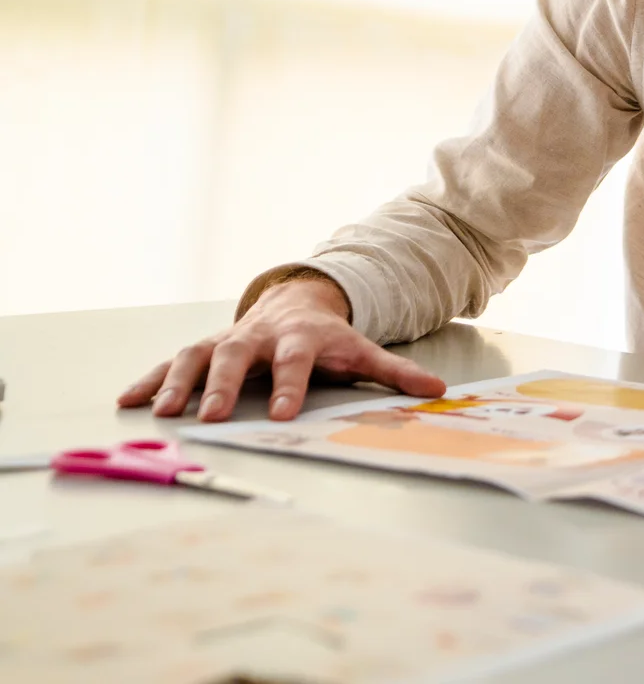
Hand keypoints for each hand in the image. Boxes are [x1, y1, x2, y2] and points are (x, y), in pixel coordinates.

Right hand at [117, 275, 445, 421]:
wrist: (298, 301)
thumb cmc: (329, 337)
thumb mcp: (362, 351)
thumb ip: (397, 372)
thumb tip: (439, 390)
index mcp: (301, 338)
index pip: (296, 361)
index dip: (289, 385)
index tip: (280, 413)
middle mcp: (259, 335)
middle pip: (237, 355)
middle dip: (222, 385)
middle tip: (210, 416)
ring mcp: (228, 338)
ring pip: (197, 354)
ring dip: (178, 383)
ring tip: (161, 412)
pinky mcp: (205, 346)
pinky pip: (173, 361)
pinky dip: (150, 379)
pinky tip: (128, 401)